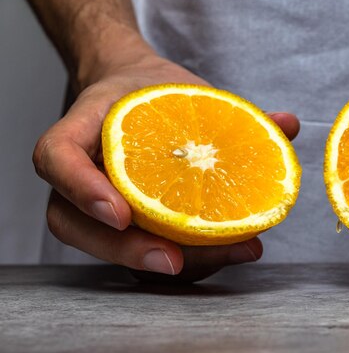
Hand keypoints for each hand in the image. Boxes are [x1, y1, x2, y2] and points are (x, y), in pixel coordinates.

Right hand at [34, 53, 299, 281]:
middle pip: (76, 226)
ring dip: (171, 263)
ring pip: (113, 251)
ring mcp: (97, 208)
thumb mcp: (183, 89)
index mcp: (79, 133)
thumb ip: (234, 112)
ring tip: (235, 252)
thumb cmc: (155, 94)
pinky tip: (239, 249)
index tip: (122, 212)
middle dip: (126, 251)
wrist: (142, 100)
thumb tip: (288, 123)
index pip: (57, 159)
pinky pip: (145, 252)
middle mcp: (79, 178)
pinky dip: (192, 259)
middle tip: (175, 260)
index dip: (82, 189)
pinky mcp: (127, 228)